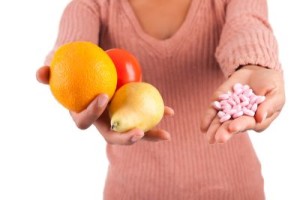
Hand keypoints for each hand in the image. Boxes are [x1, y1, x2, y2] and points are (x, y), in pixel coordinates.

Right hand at [36, 66, 173, 144]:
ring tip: (165, 134)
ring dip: (150, 133)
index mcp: (84, 113)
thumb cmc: (73, 64)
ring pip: (133, 130)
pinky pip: (145, 114)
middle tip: (138, 133)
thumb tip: (41, 73)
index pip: (84, 121)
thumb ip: (48, 70)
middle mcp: (102, 119)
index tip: (102, 96)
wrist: (91, 63)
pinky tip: (172, 112)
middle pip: (112, 136)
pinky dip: (158, 113)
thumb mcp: (57, 64)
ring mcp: (119, 116)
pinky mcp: (132, 109)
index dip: (91, 113)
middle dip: (125, 139)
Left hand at [200, 65, 284, 143]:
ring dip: (214, 129)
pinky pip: (212, 111)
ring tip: (209, 137)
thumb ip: (269, 105)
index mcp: (256, 119)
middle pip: (232, 126)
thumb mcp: (275, 93)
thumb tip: (260, 117)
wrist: (257, 71)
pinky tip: (203, 128)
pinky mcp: (220, 102)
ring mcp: (229, 111)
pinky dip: (207, 119)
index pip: (247, 123)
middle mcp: (241, 118)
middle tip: (219, 138)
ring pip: (220, 122)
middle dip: (225, 132)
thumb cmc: (271, 84)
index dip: (240, 125)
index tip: (232, 128)